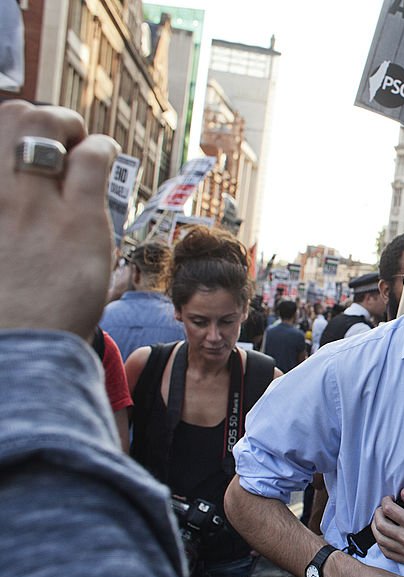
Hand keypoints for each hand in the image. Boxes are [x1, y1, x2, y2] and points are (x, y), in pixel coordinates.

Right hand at [0, 101, 118, 338]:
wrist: (17, 347)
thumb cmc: (4, 304)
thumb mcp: (2, 247)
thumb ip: (7, 215)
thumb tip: (17, 197)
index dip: (7, 132)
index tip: (25, 149)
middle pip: (12, 115)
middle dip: (39, 116)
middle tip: (58, 141)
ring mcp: (32, 203)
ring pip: (47, 123)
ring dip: (70, 126)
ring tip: (79, 148)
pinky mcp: (77, 219)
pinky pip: (93, 158)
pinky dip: (102, 149)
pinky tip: (105, 160)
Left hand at [372, 489, 403, 574]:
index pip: (389, 510)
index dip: (385, 501)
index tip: (388, 499)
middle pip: (381, 525)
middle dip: (377, 514)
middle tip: (381, 509)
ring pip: (380, 540)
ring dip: (376, 528)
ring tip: (380, 521)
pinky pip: (387, 553)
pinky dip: (381, 543)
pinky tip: (384, 537)